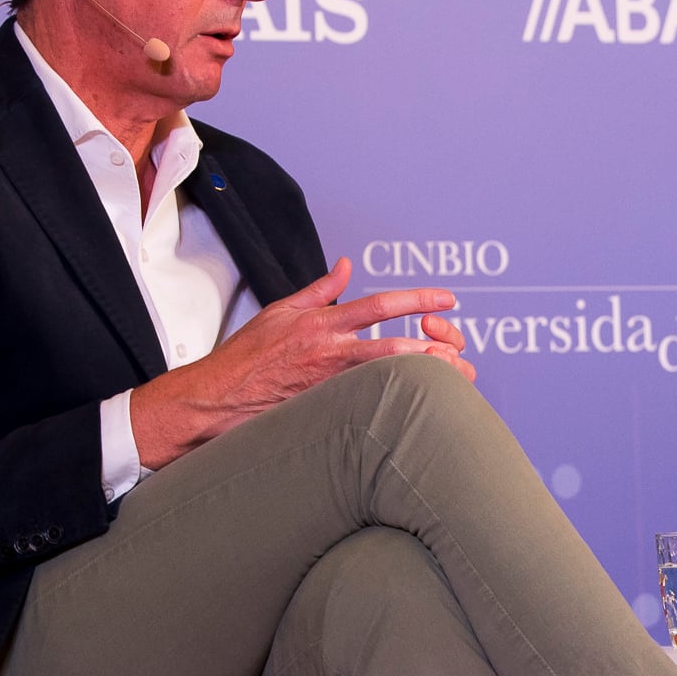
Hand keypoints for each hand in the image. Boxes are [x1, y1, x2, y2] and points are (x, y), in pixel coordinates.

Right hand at [128, 251, 475, 467]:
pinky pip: (368, 405)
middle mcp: (328, 351)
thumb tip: (347, 265)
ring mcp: (328, 384)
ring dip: (423, 379)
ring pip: (387, 380)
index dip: (418, 301)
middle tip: (460, 352)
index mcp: (321, 322)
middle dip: (434, 351)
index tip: (448, 300)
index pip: (379, 305)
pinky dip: (396, 403)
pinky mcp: (323, 410)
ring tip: (453, 378)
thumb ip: (321, 289)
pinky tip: (418, 406)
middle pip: (395, 348)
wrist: (215, 399)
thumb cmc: (245, 356)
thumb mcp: (281, 311)